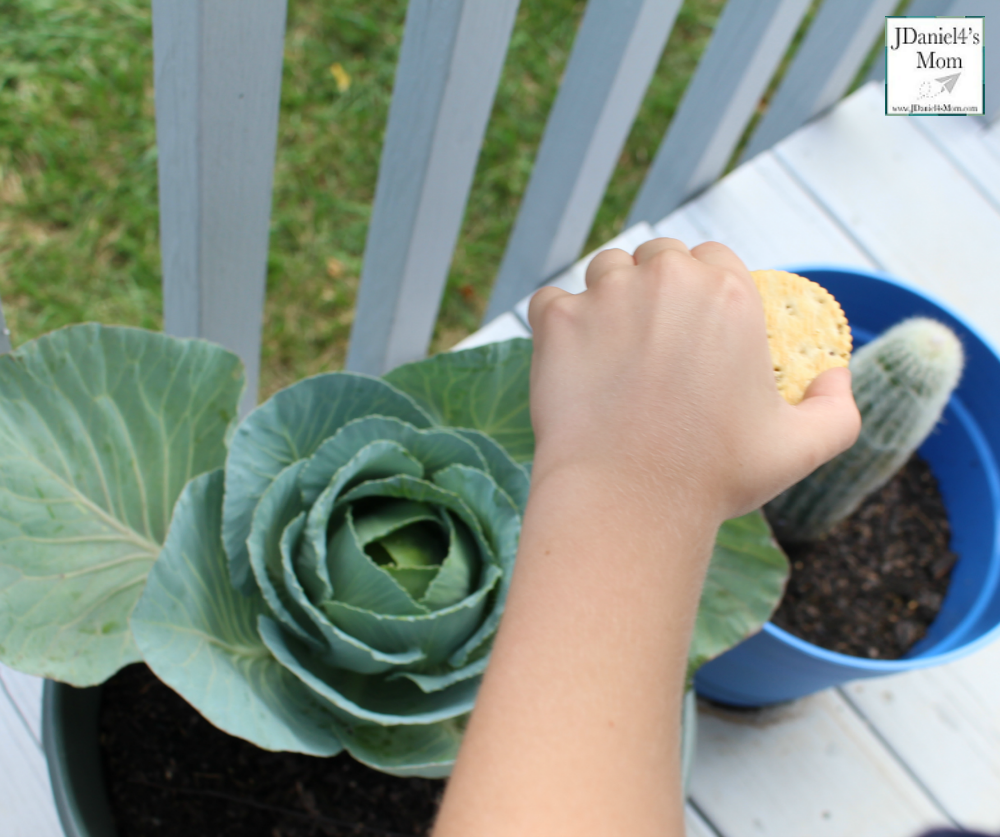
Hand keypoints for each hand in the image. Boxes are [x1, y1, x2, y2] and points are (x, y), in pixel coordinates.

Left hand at [527, 238, 860, 524]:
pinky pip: (550, 300)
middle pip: (659, 257)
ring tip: (610, 345)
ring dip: (609, 295)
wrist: (627, 501)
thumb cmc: (713, 478)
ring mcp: (606, 296)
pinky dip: (556, 322)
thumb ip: (837, 410)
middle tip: (651, 336)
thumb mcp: (800, 450)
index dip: (704, 284)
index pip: (713, 259)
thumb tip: (838, 375)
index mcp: (729, 294)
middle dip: (656, 284)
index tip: (693, 321)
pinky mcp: (557, 320)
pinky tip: (569, 358)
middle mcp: (667, 280)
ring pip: (605, 270)